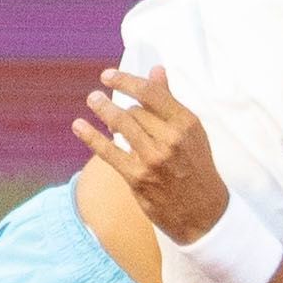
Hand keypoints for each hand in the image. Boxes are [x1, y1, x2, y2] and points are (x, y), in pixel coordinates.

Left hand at [73, 69, 231, 242]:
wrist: (203, 213)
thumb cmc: (197, 168)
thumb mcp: (191, 133)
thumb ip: (170, 101)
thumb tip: (156, 70)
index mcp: (187, 124)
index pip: (151, 93)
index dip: (126, 80)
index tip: (109, 75)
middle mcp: (171, 140)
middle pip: (134, 110)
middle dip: (119, 105)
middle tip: (102, 99)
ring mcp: (153, 159)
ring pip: (121, 124)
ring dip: (103, 109)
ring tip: (93, 100)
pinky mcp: (137, 177)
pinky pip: (108, 151)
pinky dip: (90, 136)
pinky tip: (79, 126)